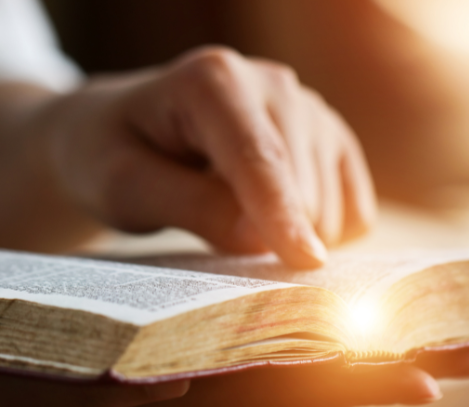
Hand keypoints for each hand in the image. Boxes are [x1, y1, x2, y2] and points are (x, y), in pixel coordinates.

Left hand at [42, 47, 375, 267]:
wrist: (127, 132)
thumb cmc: (114, 156)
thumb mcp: (125, 187)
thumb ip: (191, 206)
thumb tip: (260, 239)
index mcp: (214, 80)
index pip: (257, 158)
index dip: (280, 215)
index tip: (304, 263)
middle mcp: (273, 83)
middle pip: (302, 188)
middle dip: (269, 235)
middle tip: (215, 236)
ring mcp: (309, 109)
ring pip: (330, 205)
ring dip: (290, 235)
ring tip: (236, 216)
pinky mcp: (330, 140)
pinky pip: (354, 209)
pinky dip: (324, 233)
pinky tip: (278, 220)